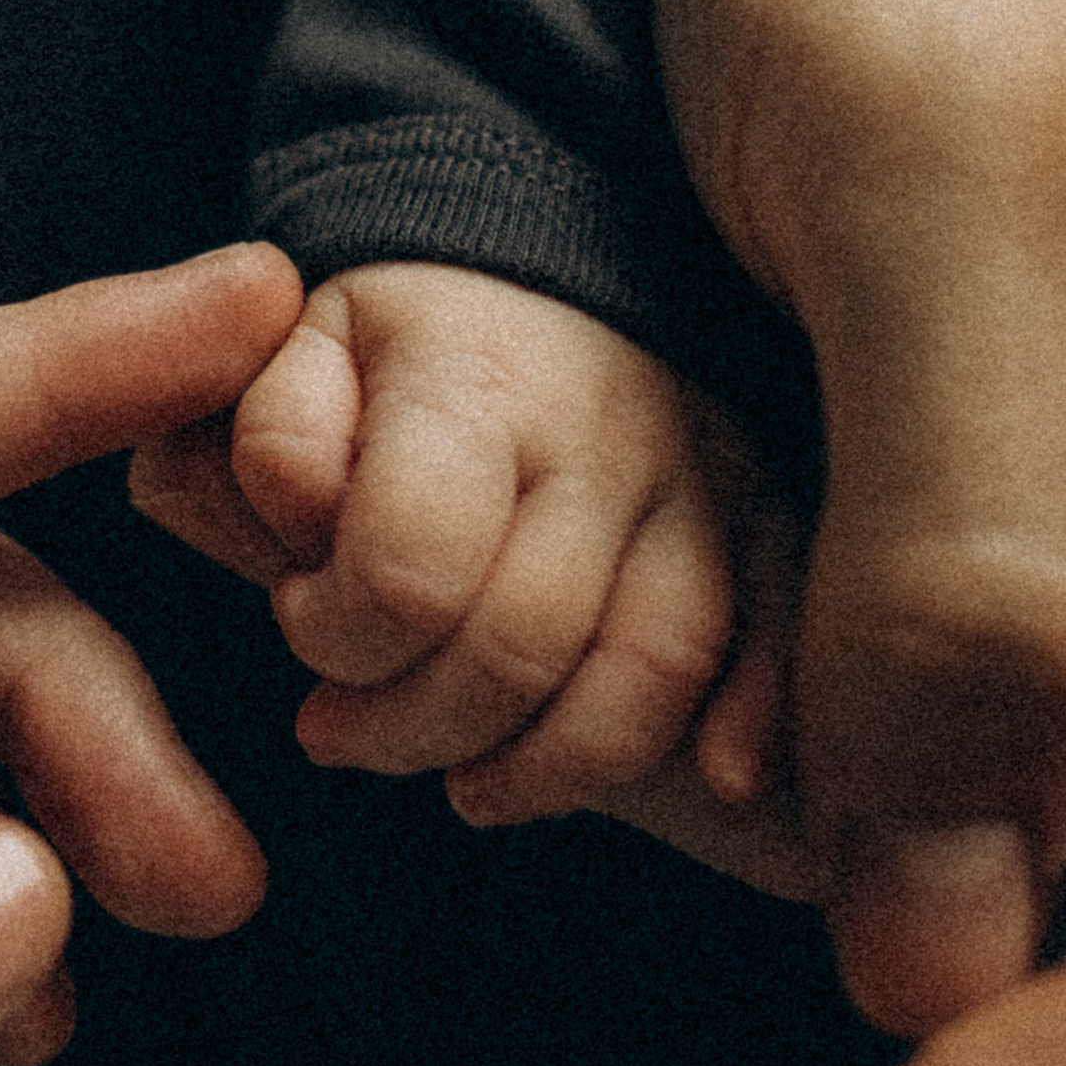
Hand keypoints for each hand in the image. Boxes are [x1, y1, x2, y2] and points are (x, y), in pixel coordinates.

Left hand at [133, 269, 814, 894]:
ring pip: (659, 662)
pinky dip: (762, 719)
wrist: (535, 278)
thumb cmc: (393, 356)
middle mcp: (607, 421)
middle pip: (525, 637)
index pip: (409, 561)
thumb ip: (274, 442)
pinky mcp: (776, 517)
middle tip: (343, 731)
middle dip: (412, 723)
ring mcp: (708, 473)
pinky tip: (718, 781)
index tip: (299, 623)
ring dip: (554, 763)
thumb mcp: (297, 360)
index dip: (334, 632)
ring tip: (471, 787)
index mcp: (472, 372)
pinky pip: (791, 637)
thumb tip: (305, 528)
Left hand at [559, 0, 1065, 1065]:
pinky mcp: (1018, 484)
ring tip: (503, 740)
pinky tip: (579, 662)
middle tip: (569, 1015)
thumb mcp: (936, 156)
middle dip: (848, 1064)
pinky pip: (910, 718)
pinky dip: (738, 747)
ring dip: (757, 882)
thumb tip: (939, 970)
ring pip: (988, 873)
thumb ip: (966, 563)